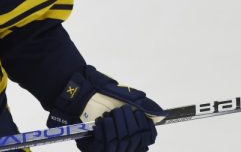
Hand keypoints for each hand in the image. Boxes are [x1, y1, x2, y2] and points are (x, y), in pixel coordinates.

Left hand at [47, 66, 165, 151]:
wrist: (78, 93)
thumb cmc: (102, 94)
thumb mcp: (124, 96)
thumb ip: (143, 105)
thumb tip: (161, 114)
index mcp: (131, 133)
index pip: (147, 139)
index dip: (147, 129)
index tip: (140, 115)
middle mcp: (121, 144)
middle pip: (135, 141)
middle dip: (130, 123)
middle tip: (120, 110)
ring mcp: (107, 148)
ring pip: (121, 144)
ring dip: (118, 125)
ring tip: (110, 114)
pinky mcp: (93, 149)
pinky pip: (105, 145)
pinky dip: (106, 130)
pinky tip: (103, 120)